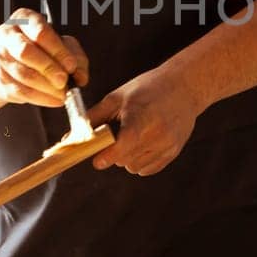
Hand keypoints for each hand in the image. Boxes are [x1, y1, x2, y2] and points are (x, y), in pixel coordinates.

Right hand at [0, 8, 88, 108]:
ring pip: (23, 74)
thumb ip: (76, 58)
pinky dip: (40, 98)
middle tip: (64, 81)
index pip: (40, 32)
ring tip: (63, 94)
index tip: (71, 66)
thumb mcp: (64, 46)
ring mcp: (0, 56)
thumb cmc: (44, 50)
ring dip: (46, 87)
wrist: (17, 65)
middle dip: (48, 68)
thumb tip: (80, 76)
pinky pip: (20, 91)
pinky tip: (54, 100)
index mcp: (24, 18)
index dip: (57, 51)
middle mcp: (7, 34)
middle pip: (26, 51)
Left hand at [87, 67, 203, 175]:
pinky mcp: (174, 152)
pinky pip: (147, 169)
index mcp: (141, 117)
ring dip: (126, 158)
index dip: (107, 156)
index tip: (96, 160)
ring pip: (134, 167)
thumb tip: (71, 137)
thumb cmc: (147, 88)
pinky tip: (142, 144)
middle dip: (113, 153)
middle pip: (124, 160)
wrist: (185, 86)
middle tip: (115, 137)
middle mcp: (157, 134)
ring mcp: (167, 145)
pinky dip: (139, 162)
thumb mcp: (118, 96)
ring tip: (131, 137)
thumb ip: (95, 117)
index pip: (122, 146)